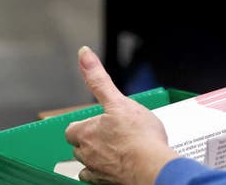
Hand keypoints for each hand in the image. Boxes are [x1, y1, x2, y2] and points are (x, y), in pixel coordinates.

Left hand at [65, 47, 177, 184]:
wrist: (153, 168)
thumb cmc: (139, 136)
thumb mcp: (118, 100)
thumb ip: (98, 79)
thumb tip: (84, 54)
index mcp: (86, 133)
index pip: (72, 130)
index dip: (82, 126)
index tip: (94, 124)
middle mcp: (87, 154)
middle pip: (78, 148)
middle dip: (88, 143)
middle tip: (107, 137)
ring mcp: (97, 172)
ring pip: (87, 166)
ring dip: (95, 159)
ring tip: (113, 153)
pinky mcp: (108, 183)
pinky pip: (98, 181)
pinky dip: (104, 175)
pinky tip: (117, 169)